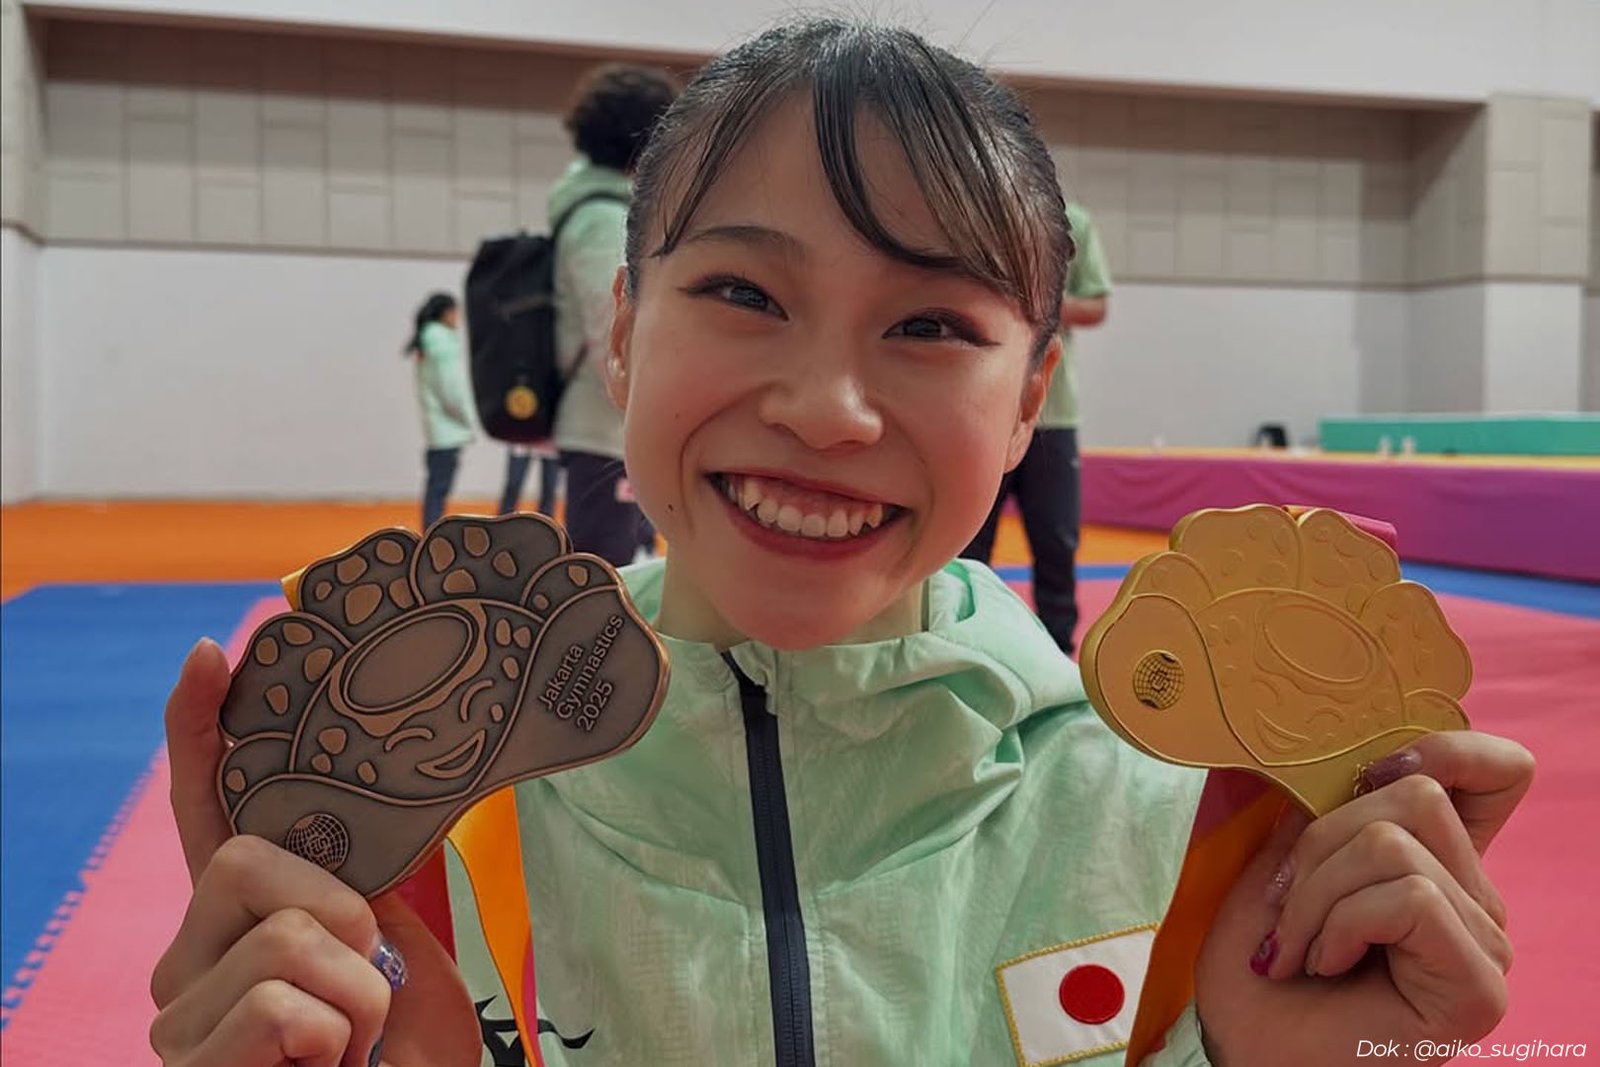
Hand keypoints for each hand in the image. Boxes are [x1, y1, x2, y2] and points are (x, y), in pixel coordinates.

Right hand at [148, 639, 479, 1066]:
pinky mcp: (192, 1061)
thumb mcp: (400, 955)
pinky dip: (339, 1033)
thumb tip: (372, 817)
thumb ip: (363, 890)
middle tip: (371, 976)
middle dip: (338, 911)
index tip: (212, 655)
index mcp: (243, 918)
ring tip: (358, 1042)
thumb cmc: (406, 1056)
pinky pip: (282, 1003)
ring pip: (280, 938)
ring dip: (358, 993)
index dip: (200, 732)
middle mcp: (191, 958)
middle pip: (242, 860)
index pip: (205, 810)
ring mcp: (181, 1016)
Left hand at [1194, 730, 1534, 1065]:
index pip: (1496, 771)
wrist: (1247, 1054)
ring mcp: (1484, 942)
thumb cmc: (1259, 970)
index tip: (1363, 781)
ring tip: (1296, 949)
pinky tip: (1325, 967)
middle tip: (1285, 910)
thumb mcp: (1279, 866)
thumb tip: (1342, 761)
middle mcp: (1476, 898)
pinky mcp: (1477, 983)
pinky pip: (1409, 897)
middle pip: (1418, 795)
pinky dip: (1341, 925)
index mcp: (1437, 861)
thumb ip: (1323, 810)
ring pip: (1397, 846)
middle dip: (1321, 844)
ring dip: (1317, 894)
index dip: (1442, 749)